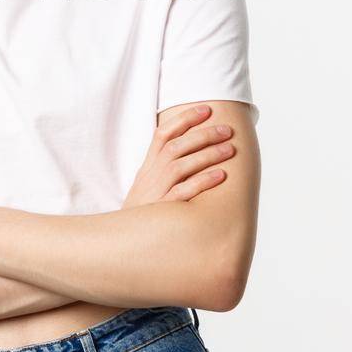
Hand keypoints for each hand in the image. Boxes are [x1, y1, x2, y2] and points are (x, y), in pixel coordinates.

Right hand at [121, 104, 236, 208]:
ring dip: (207, 155)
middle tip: (226, 130)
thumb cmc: (143, 213)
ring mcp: (155, 192)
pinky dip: (203, 182)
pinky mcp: (162, 210)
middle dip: (202, 134)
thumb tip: (191, 151)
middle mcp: (150, 176)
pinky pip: (184, 192)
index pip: (162, 134)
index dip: (184, 119)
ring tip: (230, 149)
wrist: (121, 242)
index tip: (206, 109)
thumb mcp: (147, 186)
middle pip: (175, 146)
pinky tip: (221, 176)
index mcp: (147, 167)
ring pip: (180, 166)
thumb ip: (163, 169)